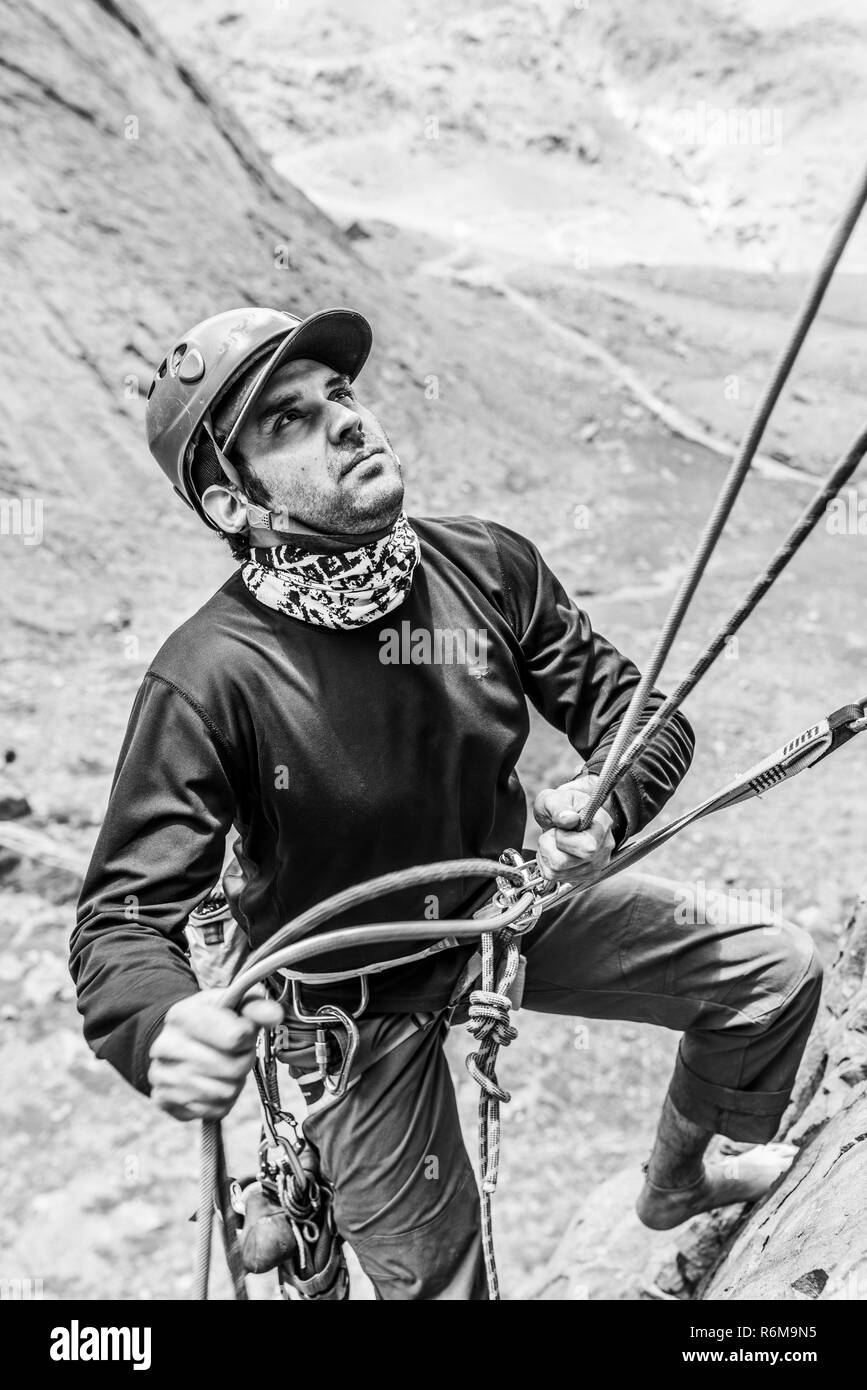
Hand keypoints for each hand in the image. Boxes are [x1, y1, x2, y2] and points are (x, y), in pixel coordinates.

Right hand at [148, 989, 282, 1120]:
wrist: (175, 1042)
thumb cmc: (210, 1020)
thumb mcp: (231, 1004)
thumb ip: (256, 1007)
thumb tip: (275, 1014)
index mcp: (182, 1015)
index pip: (235, 1036)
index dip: (249, 1036)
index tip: (244, 1031)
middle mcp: (165, 1046)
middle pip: (232, 1068)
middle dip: (244, 1060)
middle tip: (237, 1051)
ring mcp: (162, 1077)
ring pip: (225, 1092)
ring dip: (235, 1081)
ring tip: (225, 1066)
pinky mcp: (165, 1102)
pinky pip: (214, 1110)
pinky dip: (223, 1100)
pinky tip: (214, 1082)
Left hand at [533, 774, 615, 886]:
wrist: (565, 813)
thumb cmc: (562, 804)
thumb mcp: (556, 798)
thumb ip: (560, 807)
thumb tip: (568, 819)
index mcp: (602, 824)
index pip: (586, 848)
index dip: (563, 839)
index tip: (560, 827)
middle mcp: (604, 847)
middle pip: (565, 862)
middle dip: (548, 846)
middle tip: (552, 832)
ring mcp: (596, 864)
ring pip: (556, 871)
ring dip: (545, 854)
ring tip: (552, 840)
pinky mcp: (584, 876)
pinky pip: (554, 877)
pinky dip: (546, 863)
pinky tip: (553, 851)